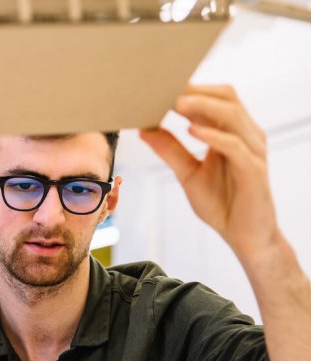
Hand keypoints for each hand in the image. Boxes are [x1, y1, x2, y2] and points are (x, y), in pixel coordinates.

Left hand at [139, 84, 274, 261]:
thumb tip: (145, 129)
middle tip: (165, 88)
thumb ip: (170, 150)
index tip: (161, 85)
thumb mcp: (188, 173)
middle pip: (227, 97)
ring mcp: (253, 151)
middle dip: (196, 90)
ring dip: (202, 107)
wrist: (244, 236)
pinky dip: (213, 136)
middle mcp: (247, 135)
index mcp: (232, 132)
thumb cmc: (222, 203)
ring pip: (232, 116)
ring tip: (175, 104)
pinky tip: (192, 131)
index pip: (215, 98)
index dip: (190, 89)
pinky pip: (235, 146)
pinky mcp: (254, 171)